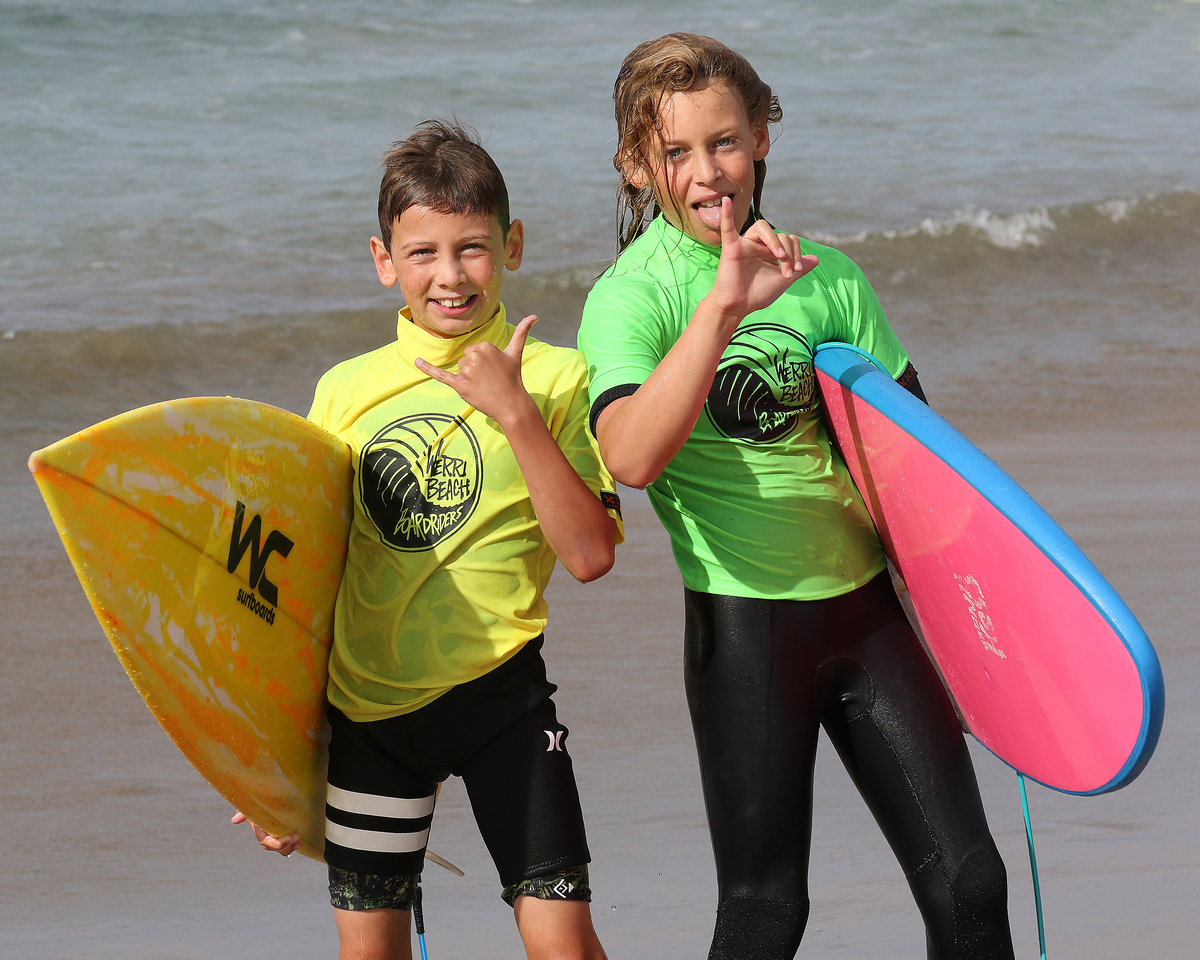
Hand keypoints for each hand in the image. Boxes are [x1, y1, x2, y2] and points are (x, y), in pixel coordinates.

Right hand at [231, 810, 301, 856]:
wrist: (265, 800)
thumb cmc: (257, 803)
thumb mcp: (250, 807)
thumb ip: (243, 813)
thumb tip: (234, 820)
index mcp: (259, 831)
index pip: (266, 842)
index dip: (276, 844)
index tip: (287, 839)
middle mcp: (266, 836)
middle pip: (274, 847)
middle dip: (285, 845)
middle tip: (296, 836)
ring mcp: (274, 837)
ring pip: (281, 849)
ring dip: (290, 847)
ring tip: (298, 840)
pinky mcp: (282, 836)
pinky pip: (286, 846)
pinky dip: (292, 847)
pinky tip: (299, 844)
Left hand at [414, 314, 538, 425]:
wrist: (512, 404)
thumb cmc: (513, 378)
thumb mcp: (515, 353)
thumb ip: (522, 332)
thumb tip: (535, 315)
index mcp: (485, 346)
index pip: (473, 351)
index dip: (482, 363)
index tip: (493, 371)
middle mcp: (474, 356)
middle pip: (465, 360)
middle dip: (475, 371)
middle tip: (489, 380)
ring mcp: (467, 371)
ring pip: (460, 370)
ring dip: (469, 379)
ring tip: (484, 386)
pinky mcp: (460, 385)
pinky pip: (441, 375)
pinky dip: (428, 368)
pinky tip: (416, 362)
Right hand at [708, 197, 819, 320]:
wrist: (740, 306)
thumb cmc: (758, 294)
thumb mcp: (784, 280)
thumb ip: (799, 268)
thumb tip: (817, 259)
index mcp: (771, 251)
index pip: (790, 240)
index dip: (797, 254)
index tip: (796, 272)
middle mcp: (759, 244)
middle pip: (780, 235)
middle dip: (789, 254)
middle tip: (788, 272)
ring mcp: (745, 244)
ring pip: (763, 227)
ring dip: (775, 241)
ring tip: (780, 257)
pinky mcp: (732, 248)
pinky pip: (728, 228)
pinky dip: (727, 215)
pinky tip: (727, 201)